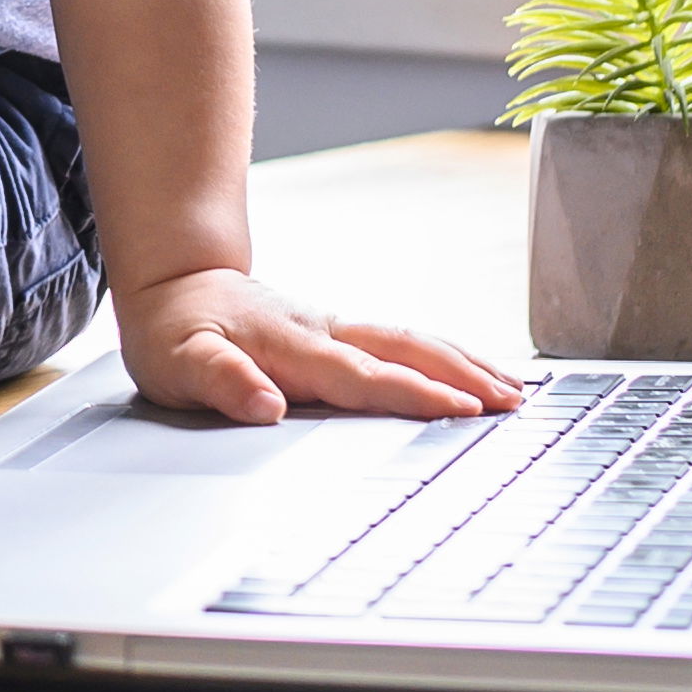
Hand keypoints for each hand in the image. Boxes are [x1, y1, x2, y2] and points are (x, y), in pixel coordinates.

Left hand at [114, 268, 524, 427]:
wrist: (175, 282)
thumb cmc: (175, 332)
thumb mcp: (178, 364)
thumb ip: (222, 382)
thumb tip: (265, 405)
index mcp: (291, 346)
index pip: (361, 376)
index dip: (411, 393)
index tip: (459, 408)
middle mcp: (324, 331)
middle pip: (404, 349)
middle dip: (461, 374)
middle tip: (513, 400)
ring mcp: (337, 327)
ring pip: (411, 339)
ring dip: (464, 362)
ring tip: (515, 388)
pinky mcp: (343, 331)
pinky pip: (404, 341)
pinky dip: (446, 355)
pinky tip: (475, 372)